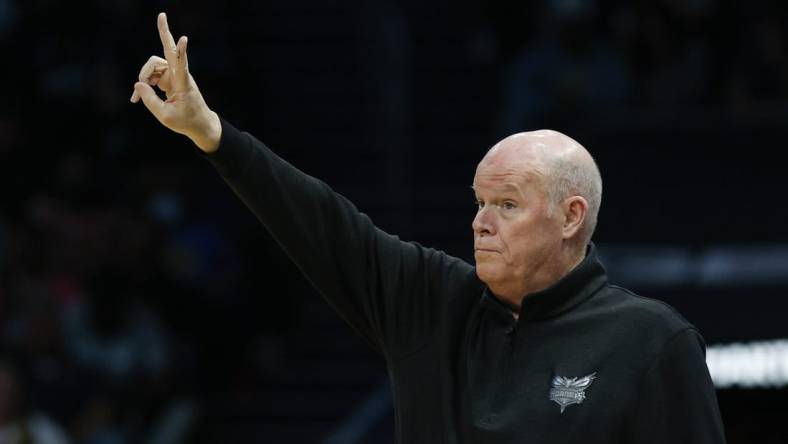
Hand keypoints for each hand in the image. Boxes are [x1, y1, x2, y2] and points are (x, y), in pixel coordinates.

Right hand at [130, 13, 220, 152]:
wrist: (199, 124)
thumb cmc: (186, 121)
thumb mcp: (165, 116)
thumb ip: (150, 100)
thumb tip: (138, 83)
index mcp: (183, 83)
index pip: (181, 65)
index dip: (181, 52)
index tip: (185, 38)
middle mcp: (179, 75)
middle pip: (167, 51)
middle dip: (164, 33)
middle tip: (161, 14)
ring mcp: (174, 75)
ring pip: (153, 66)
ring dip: (143, 77)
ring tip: (138, 96)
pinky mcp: (169, 78)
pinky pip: (152, 75)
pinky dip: (144, 84)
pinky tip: (136, 97)